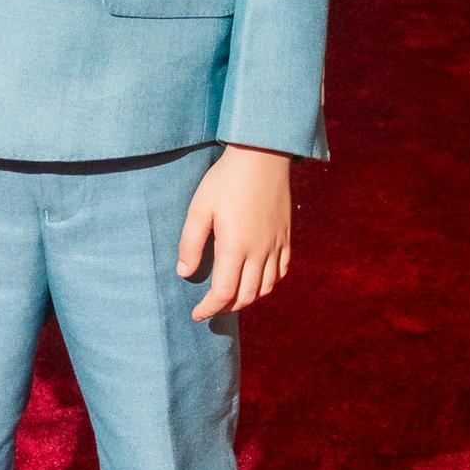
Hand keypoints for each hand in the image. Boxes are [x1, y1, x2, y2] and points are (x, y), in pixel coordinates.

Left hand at [177, 146, 291, 321]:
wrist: (262, 155)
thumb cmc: (226, 180)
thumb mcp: (199, 208)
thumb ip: (190, 243)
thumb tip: (184, 272)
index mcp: (235, 247)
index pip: (223, 293)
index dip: (209, 308)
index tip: (196, 314)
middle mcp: (259, 251)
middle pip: (246, 296)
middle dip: (226, 307)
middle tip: (210, 307)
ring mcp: (276, 244)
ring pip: (267, 287)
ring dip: (248, 298)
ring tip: (231, 297)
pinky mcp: (286, 235)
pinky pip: (282, 270)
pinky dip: (269, 283)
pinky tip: (258, 280)